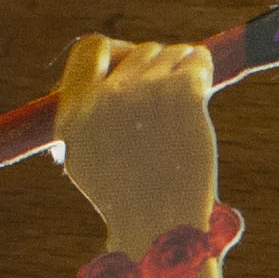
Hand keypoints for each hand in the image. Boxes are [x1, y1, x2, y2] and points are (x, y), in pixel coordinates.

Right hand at [48, 35, 223, 246]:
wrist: (162, 228)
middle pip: (139, 51)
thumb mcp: (85, 157)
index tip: (130, 65)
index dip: (114, 51)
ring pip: (173, 54)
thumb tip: (104, 76)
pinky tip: (201, 96)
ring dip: (181, 73)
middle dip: (157, 69)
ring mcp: (145, 92)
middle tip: (168, 101)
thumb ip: (87, 113)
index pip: (90, 49)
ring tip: (182, 114)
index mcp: (75, 110)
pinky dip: (203, 71)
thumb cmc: (126, 200)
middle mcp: (107, 96)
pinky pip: (198, 60)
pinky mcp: (182, 94)